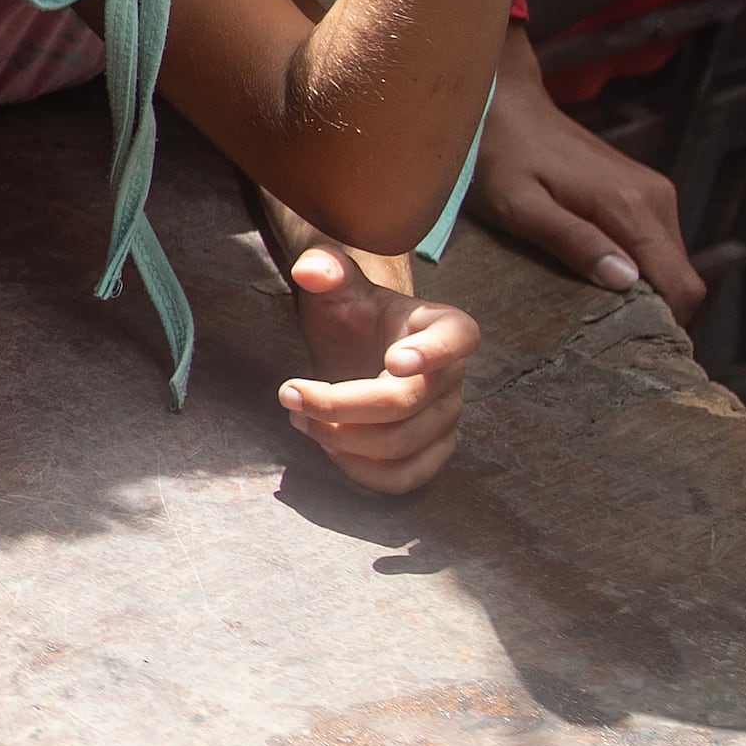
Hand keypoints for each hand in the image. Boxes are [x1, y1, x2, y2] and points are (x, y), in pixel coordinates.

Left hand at [280, 244, 478, 493]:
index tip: (392, 361)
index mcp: (442, 326)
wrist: (360, 348)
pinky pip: (406, 478)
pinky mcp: (432, 451)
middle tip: (289, 393)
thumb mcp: (337, 284)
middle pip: (405, 403)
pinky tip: (327, 448)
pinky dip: (362, 472)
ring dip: (341, 439)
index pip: (456, 338)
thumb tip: (311, 269)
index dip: (431, 353)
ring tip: (300, 416)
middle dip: (339, 405)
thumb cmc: (353, 313)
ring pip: (401, 446)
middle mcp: (454, 376)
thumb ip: (326, 267)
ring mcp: (447, 418)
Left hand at [467, 39, 704, 318]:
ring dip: (645, 291)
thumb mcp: (521, 206)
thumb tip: (626, 281)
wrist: (503, 102)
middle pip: (681, 278)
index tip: (632, 350)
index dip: (666, 324)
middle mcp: (656, 199)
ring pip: (670, 263)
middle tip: (608, 339)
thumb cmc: (500, 155)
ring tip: (599, 313)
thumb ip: (573, 240)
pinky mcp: (642, 191)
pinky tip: (599, 280)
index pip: (680, 284)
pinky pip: (655, 244)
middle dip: (655, 312)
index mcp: (632, 207)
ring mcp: (652, 192)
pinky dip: (638, 269)